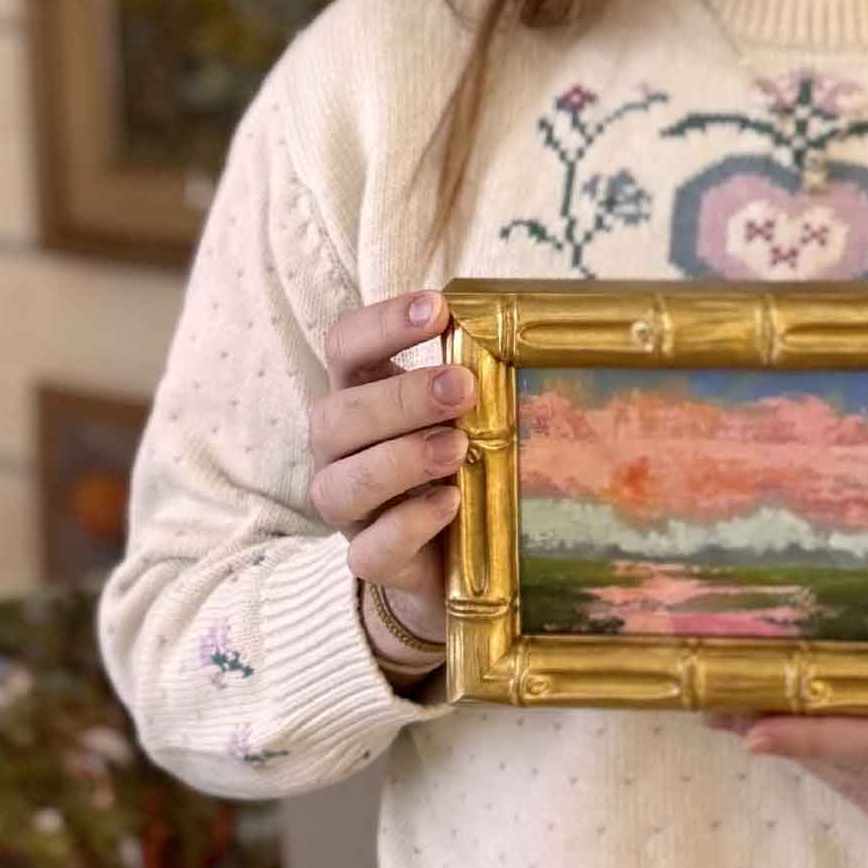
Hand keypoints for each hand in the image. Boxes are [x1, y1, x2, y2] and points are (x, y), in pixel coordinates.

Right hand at [308, 289, 473, 641]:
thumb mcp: (462, 412)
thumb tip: (529, 337)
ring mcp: (348, 509)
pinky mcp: (369, 559)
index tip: (437, 309)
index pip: (345, 345)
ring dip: (401, 459)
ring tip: (458, 445)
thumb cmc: (453, 460)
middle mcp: (338, 449)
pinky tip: (449, 503)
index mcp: (357, 394)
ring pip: (343, 483)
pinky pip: (371, 549)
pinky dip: (408, 523)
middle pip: (338, 414)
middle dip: (402, 397)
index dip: (383, 323)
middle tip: (462, 386)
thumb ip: (476, 377)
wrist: (448, 556)